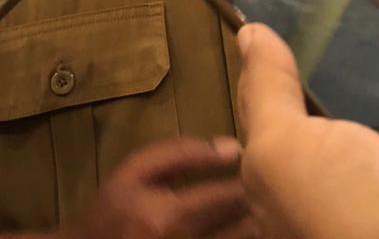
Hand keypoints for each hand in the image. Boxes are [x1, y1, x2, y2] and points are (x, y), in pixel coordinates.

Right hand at [66, 138, 255, 238]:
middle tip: (264, 186)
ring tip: (259, 205)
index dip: (252, 179)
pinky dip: (240, 236)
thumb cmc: (114, 210)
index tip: (258, 167)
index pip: (230, 196)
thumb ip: (182, 153)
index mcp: (169, 218)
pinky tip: (237, 224)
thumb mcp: (136, 171)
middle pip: (246, 225)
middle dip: (259, 202)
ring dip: (254, 223)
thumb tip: (234, 148)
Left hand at [236, 0, 378, 238]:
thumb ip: (268, 94)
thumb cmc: (357, 214)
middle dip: (368, 49)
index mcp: (295, 175)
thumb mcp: (288, 153)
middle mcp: (350, 179)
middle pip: (358, 99)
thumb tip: (251, 36)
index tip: (309, 8)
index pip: (287, 108)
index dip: (294, 57)